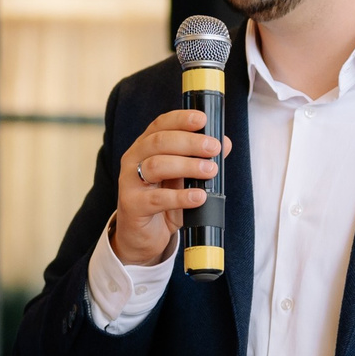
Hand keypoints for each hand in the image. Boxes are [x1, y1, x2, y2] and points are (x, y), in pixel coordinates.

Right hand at [111, 108, 233, 266]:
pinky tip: (198, 197)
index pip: (160, 125)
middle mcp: (134, 160)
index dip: (181, 119)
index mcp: (145, 147)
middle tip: (213, 147)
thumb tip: (225, 143)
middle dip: (189, 142)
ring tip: (210, 170)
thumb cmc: (163, 202)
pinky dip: (180, 197)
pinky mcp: (132, 206)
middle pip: (159, 142)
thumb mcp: (184, 179)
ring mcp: (130, 182)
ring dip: (187, 165)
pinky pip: (156, 199)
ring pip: (156, 165)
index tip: (202, 119)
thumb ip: (201, 160)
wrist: (141, 236)